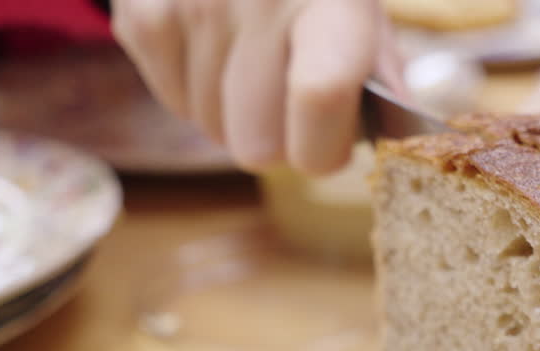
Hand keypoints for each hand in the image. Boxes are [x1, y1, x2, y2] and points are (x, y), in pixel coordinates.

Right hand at [112, 0, 404, 172]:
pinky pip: (173, 101)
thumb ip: (381, 72)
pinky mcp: (143, 13)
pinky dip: (194, 89)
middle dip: (277, 138)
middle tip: (287, 97)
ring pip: (212, 128)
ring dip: (234, 112)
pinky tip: (216, 49)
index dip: (323, 147)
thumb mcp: (362, 9)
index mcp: (328, 0)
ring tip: (251, 61)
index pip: (320, 96)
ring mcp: (195, 5)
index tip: (328, 144)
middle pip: (257, 144)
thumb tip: (396, 129)